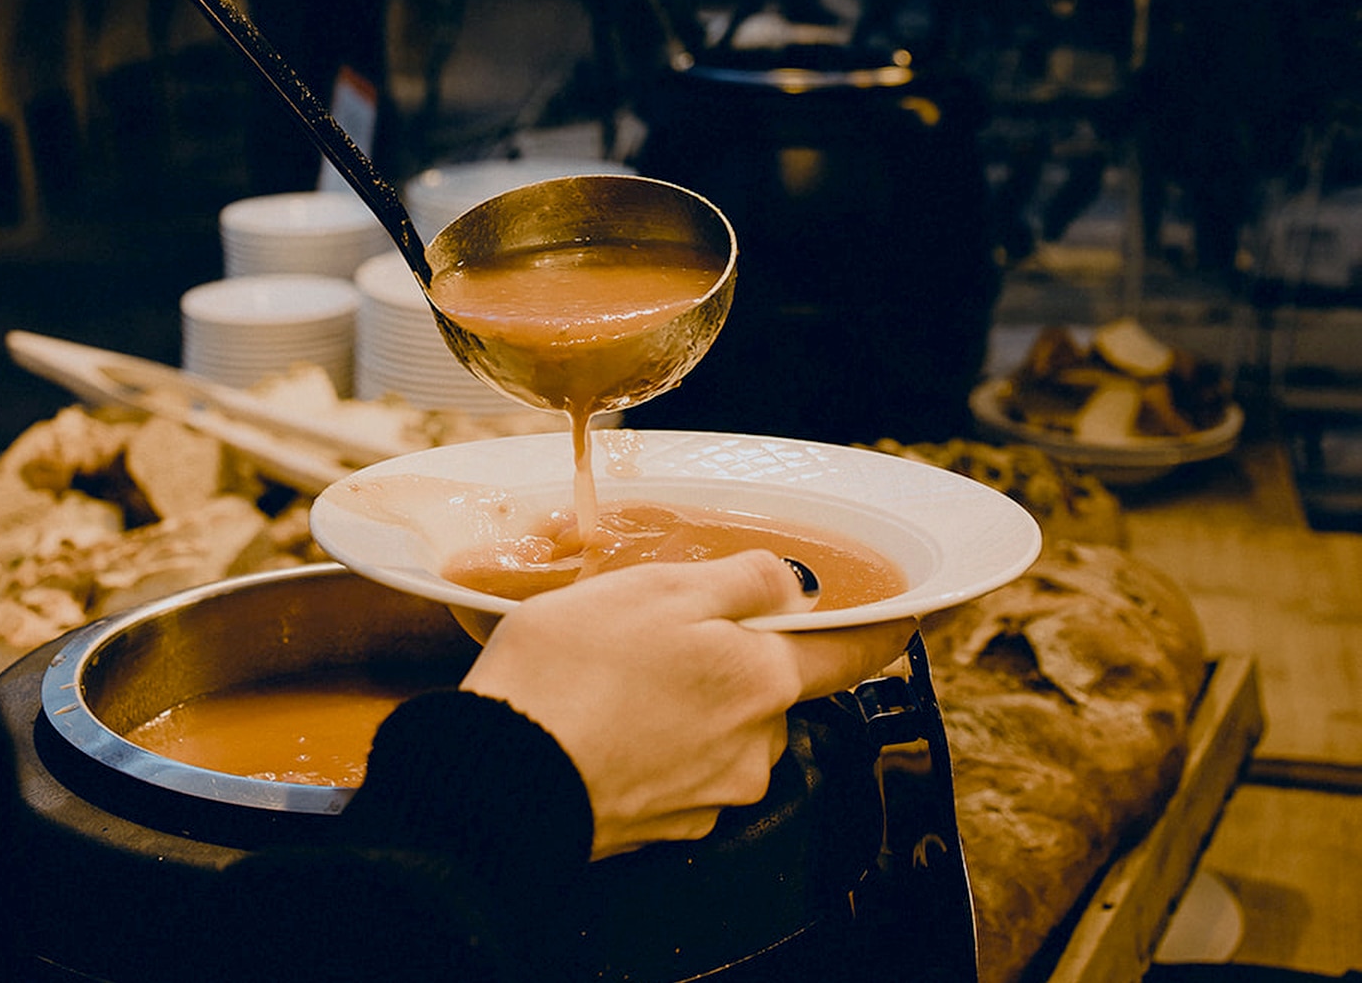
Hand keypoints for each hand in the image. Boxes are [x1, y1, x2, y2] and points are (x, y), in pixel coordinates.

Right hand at [459, 549, 912, 858]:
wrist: (504, 773)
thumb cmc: (574, 673)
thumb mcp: (660, 590)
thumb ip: (743, 582)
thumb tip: (792, 587)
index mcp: (763, 682)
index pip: (852, 656)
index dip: (879, 631)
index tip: (902, 617)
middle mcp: (753, 748)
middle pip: (770, 692)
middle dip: (733, 661)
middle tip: (663, 631)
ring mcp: (710, 795)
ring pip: (723, 732)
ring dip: (689, 703)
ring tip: (615, 677)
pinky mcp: (666, 826)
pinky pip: (680, 771)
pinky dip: (655, 745)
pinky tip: (604, 722)